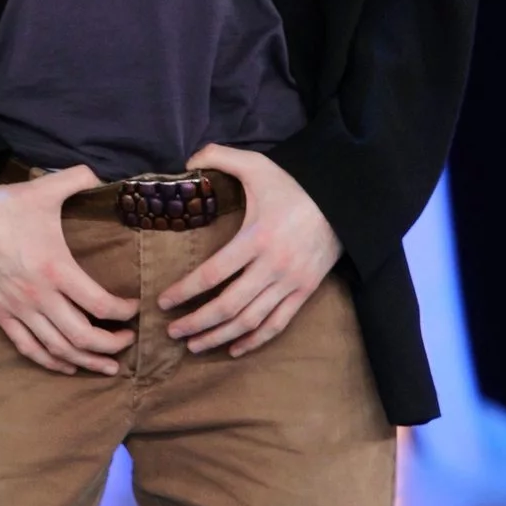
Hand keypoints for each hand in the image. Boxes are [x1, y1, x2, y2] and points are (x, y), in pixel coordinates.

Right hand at [0, 164, 139, 376]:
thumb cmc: (5, 207)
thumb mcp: (47, 188)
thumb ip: (80, 178)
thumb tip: (104, 176)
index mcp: (57, 269)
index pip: (100, 304)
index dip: (123, 312)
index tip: (135, 308)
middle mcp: (40, 297)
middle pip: (82, 336)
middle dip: (111, 345)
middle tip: (128, 342)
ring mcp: (19, 310)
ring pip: (58, 349)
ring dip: (86, 361)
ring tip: (107, 366)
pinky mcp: (1, 315)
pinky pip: (29, 349)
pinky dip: (51, 363)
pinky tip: (66, 366)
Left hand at [157, 143, 342, 357]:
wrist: (342, 201)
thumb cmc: (294, 184)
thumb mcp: (256, 164)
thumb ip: (220, 156)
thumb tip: (188, 160)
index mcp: (256, 238)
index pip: (213, 274)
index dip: (185, 291)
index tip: (163, 302)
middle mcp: (272, 266)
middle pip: (228, 306)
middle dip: (196, 322)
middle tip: (172, 332)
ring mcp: (290, 283)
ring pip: (250, 322)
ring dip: (220, 337)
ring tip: (194, 345)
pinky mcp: (304, 292)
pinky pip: (277, 324)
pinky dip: (255, 340)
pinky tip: (234, 348)